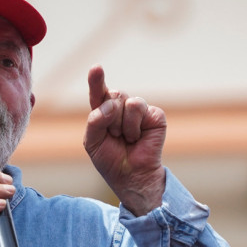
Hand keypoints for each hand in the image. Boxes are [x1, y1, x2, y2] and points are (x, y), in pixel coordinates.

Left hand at [83, 65, 166, 215]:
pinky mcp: (154, 116)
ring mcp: (139, 111)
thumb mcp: (92, 141)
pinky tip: (139, 138)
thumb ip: (95, 120)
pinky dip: (135, 127)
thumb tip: (112, 104)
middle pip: (114, 94)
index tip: (96, 68)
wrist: (132, 177)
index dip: (97, 80)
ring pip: (128, 102)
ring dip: (123, 125)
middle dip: (111, 117)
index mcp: (104, 112)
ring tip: (127, 138)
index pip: (99, 93)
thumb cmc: (111, 160)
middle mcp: (122, 108)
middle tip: (114, 135)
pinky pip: (141, 109)